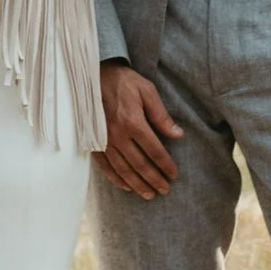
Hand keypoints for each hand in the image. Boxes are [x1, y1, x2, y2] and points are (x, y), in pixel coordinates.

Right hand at [97, 60, 182, 197]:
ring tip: (149, 194)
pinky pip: (105, 166)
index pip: (154, 151)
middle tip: (165, 190)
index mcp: (133, 122)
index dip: (166, 165)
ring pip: (123, 170)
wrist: (93, 75)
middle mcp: (118, 136)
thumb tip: (178, 135)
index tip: (174, 175)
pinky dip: (116, 179)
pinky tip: (126, 186)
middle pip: (140, 165)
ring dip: (137, 184)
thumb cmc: (123, 81)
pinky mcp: (93, 143)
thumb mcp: (147, 91)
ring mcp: (104, 141)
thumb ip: (161, 115)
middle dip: (154, 180)